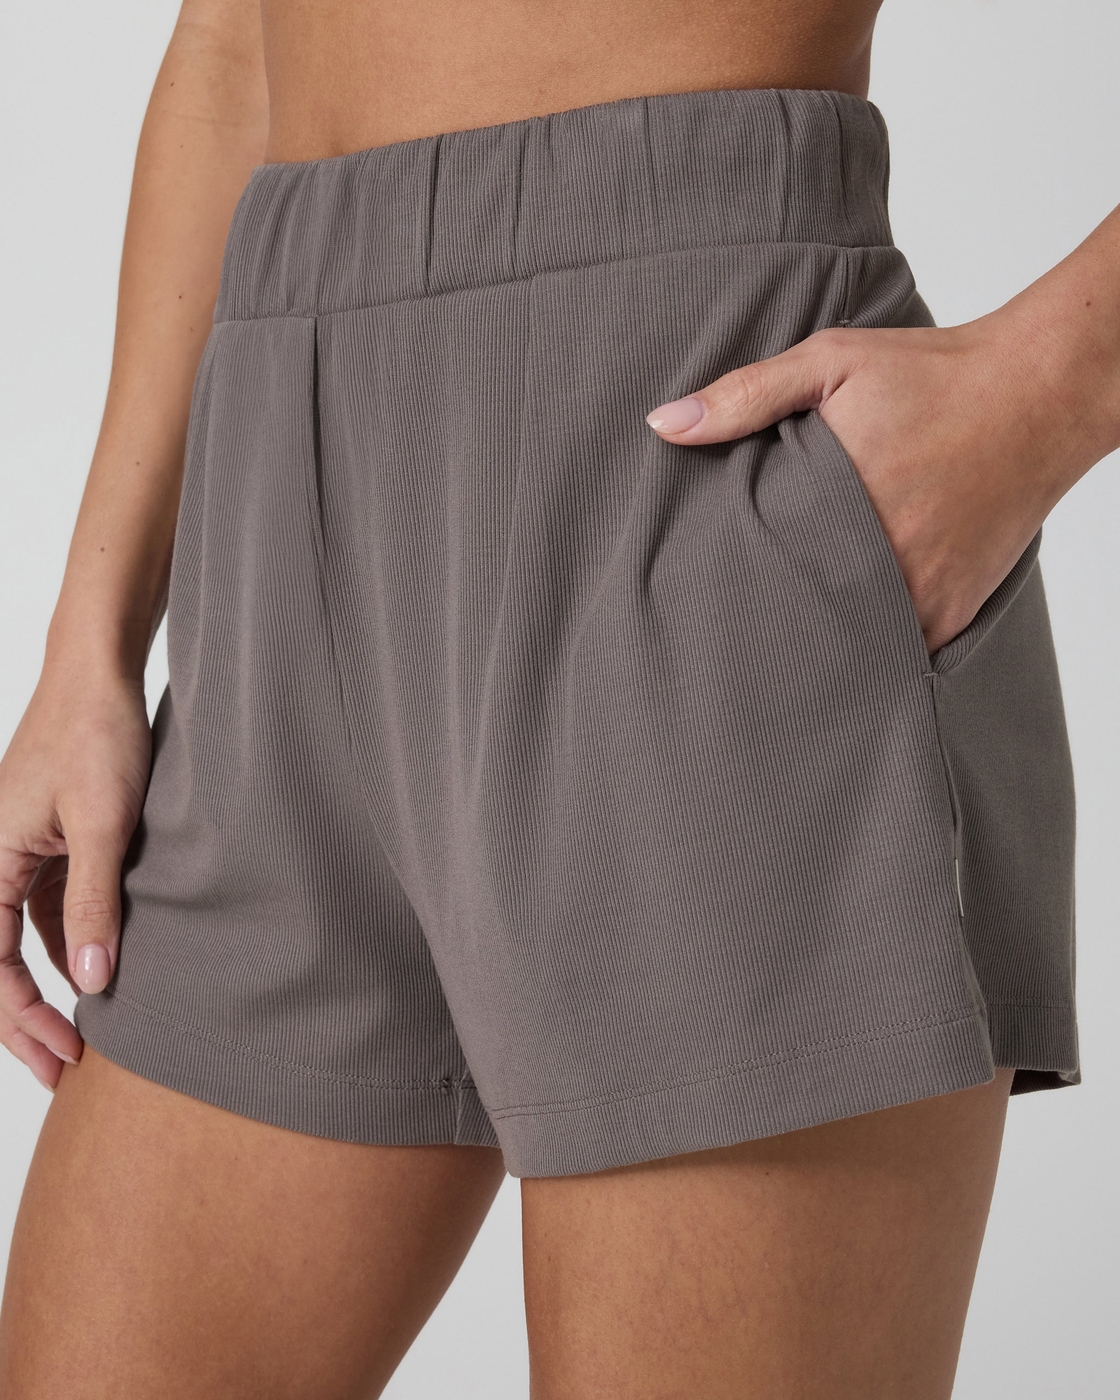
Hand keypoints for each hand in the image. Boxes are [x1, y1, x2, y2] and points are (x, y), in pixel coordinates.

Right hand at [0, 670, 150, 1088]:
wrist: (99, 675)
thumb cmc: (97, 736)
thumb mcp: (104, 825)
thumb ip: (96, 904)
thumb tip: (93, 984)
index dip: (21, 1020)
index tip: (63, 1057)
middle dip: (27, 1019)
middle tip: (67, 1068)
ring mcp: (17, 852)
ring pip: (22, 939)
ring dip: (50, 985)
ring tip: (85, 1031)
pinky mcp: (46, 842)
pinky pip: (47, 908)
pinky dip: (67, 942)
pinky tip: (97, 970)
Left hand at [645, 310, 1082, 654]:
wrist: (1042, 393)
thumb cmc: (933, 374)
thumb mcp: (831, 363)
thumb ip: (746, 395)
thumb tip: (663, 423)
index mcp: (834, 509)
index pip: (755, 577)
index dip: (725, 591)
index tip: (697, 598)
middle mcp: (879, 563)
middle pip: (798, 621)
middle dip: (765, 625)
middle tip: (729, 633)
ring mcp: (919, 596)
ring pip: (847, 645)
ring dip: (819, 640)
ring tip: (779, 642)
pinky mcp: (952, 614)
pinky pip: (897, 650)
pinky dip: (870, 644)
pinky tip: (844, 634)